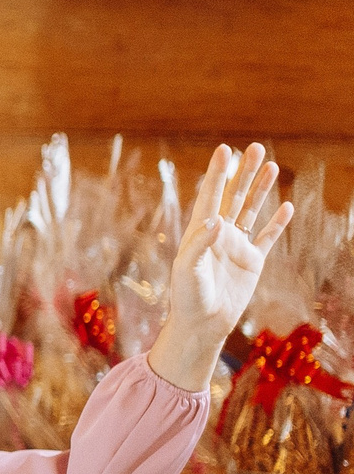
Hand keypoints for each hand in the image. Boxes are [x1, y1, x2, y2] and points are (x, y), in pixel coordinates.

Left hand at [148, 142, 289, 391]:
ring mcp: (237, 246)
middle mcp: (218, 235)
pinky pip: (267, 237)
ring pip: (251, 211)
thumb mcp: (187, 271)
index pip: (210, 196)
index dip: (217, 173)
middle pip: (234, 196)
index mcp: (200, 233)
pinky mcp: (252, 261)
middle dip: (244, 173)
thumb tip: (217, 221)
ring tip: (272, 166)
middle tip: (255, 149)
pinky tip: (286, 206)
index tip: (224, 150)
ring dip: (261, 189)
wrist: (202, 325)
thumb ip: (199, 245)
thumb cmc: (187, 298)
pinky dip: (276, 222)